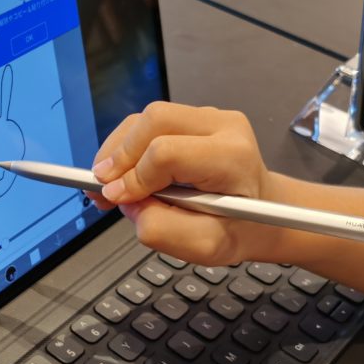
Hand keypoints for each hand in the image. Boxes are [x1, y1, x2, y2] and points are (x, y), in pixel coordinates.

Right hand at [89, 102, 278, 263]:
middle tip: (102, 188)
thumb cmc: (238, 229)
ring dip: (118, 150)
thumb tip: (125, 202)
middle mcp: (224, 127)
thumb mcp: (204, 246)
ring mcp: (208, 117)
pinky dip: (126, 147)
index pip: (167, 152)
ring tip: (109, 184)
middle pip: (153, 121)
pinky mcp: (192, 118)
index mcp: (233, 158)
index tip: (116, 198)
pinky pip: (147, 122)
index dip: (133, 177)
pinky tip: (122, 173)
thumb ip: (161, 229)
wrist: (261, 215)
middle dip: (119, 155)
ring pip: (145, 118)